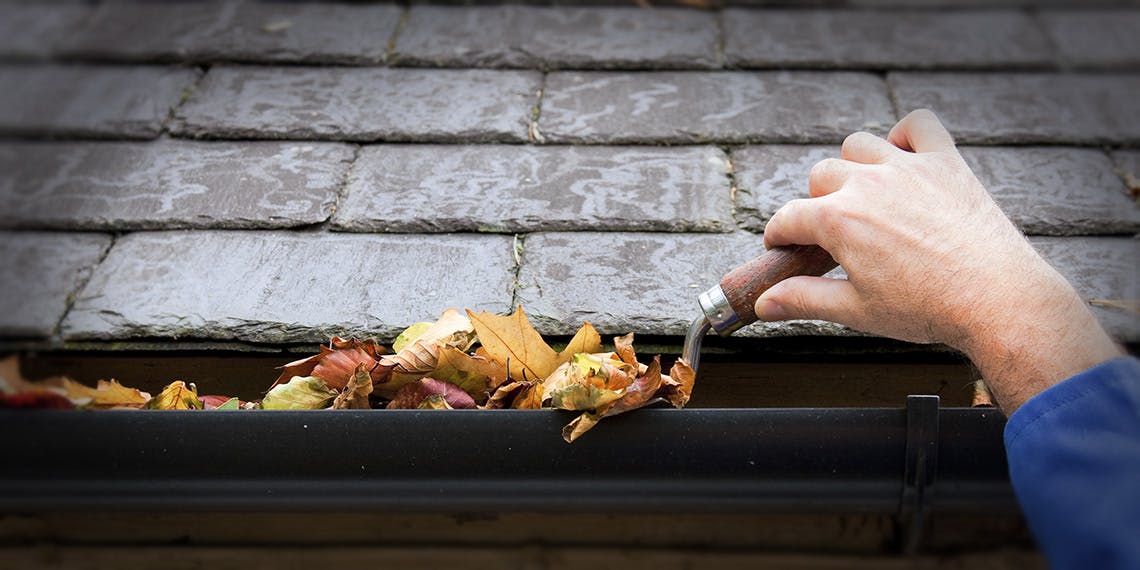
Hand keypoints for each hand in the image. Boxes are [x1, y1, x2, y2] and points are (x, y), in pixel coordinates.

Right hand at [756, 109, 1122, 412]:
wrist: (998, 299)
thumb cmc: (928, 308)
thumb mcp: (855, 310)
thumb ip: (803, 300)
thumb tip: (764, 304)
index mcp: (838, 220)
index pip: (788, 217)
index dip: (779, 236)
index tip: (784, 248)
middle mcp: (867, 183)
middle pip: (820, 177)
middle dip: (817, 204)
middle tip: (834, 234)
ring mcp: (908, 167)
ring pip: (858, 145)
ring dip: (853, 166)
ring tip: (864, 196)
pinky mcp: (946, 162)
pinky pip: (918, 124)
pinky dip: (905, 135)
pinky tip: (902, 159)